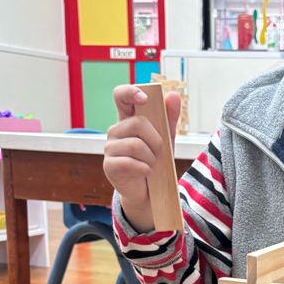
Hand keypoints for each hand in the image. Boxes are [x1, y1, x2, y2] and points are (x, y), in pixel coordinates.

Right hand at [104, 85, 181, 232]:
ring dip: (151, 158)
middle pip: (137, 123)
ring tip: (153, 165)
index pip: (121, 96)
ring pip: (135, 145)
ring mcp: (110, 148)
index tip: (144, 98)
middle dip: (156, 140)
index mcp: (128, 119)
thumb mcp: (167, 138)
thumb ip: (169, 117)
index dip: (131, 92)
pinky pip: (130, 162)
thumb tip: (173, 95)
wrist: (151, 191)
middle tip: (159, 153)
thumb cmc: (156, 161)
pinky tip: (147, 173)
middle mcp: (116, 130)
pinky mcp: (109, 165)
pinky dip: (144, 169)